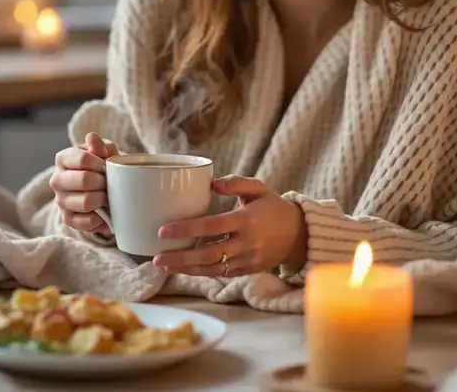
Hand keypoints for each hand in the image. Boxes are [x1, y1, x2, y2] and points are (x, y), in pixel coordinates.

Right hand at [50, 132, 117, 234]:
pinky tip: (104, 211)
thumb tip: (92, 139)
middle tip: (109, 183)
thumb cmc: (101, 168)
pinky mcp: (67, 219)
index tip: (106, 167)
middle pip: (84, 180)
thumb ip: (100, 145)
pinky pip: (85, 222)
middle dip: (103, 182)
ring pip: (85, 202)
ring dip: (103, 199)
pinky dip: (100, 218)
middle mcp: (56, 179)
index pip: (82, 159)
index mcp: (63, 158)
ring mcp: (60, 200)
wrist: (101, 190)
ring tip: (108, 196)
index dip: (100, 164)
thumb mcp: (104, 152)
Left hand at [152, 176, 305, 277]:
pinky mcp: (247, 271)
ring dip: (186, 269)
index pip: (211, 226)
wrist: (299, 235)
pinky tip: (183, 269)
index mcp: (246, 220)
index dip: (186, 229)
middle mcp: (246, 243)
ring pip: (212, 268)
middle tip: (157, 257)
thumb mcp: (259, 188)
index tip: (163, 231)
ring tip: (163, 266)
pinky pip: (220, 274)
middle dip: (180, 258)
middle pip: (208, 253)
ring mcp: (247, 260)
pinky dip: (201, 273)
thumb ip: (236, 182)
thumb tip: (211, 182)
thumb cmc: (273, 207)